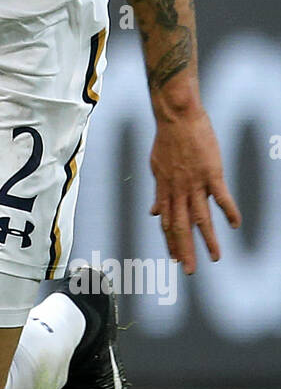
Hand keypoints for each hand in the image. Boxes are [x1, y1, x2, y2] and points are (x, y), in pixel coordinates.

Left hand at [149, 105, 240, 274]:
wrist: (176, 117)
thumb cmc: (167, 140)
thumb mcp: (156, 167)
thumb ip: (159, 193)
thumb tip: (154, 212)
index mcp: (166, 189)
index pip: (168, 222)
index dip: (170, 242)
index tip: (174, 259)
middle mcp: (178, 190)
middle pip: (181, 226)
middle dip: (185, 250)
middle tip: (190, 270)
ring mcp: (195, 183)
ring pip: (201, 217)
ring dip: (208, 239)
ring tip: (215, 257)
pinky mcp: (211, 173)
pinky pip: (221, 196)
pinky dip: (229, 211)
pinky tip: (235, 225)